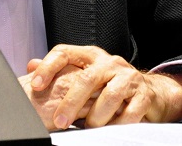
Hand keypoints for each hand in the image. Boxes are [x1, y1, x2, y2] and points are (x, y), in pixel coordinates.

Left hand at [25, 44, 181, 128]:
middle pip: (87, 79)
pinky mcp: (143, 94)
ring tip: (88, 127)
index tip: (35, 85)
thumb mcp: (84, 73)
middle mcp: (109, 62)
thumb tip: (30, 65)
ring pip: (109, 96)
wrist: (150, 91)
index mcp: (90, 55)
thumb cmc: (110, 83)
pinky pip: (130, 112)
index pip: (65, 52)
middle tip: (60, 121)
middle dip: (71, 103)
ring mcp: (128, 76)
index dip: (48, 67)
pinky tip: (110, 129)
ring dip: (96, 117)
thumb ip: (60, 71)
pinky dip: (118, 124)